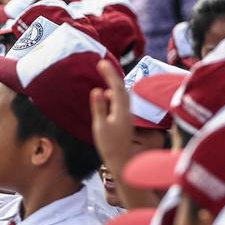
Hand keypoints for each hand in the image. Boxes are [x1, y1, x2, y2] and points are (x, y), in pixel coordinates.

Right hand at [89, 59, 134, 177]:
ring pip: (123, 95)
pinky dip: (115, 94)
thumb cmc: (109, 146)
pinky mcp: (125, 121)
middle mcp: (127, 111)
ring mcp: (127, 116)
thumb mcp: (100, 126)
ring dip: (115, 83)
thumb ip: (99, 108)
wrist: (122, 161)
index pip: (115, 87)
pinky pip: (121, 102)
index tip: (101, 62)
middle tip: (103, 65)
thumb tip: (97, 90)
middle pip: (121, 88)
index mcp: (121, 110)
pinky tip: (108, 94)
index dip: (109, 74)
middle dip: (112, 75)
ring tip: (106, 75)